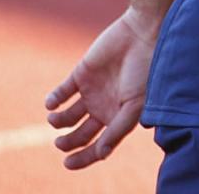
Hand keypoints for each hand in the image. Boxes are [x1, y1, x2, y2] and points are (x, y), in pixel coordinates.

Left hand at [43, 7, 158, 168]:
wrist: (141, 34)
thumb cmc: (146, 70)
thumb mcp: (135, 104)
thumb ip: (118, 129)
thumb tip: (102, 154)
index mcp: (119, 117)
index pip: (99, 145)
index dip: (84, 158)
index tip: (67, 163)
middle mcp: (104, 108)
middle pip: (80, 135)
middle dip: (68, 143)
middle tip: (60, 144)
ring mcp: (92, 92)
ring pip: (67, 117)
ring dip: (57, 122)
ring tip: (56, 119)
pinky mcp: (81, 75)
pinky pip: (60, 94)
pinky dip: (52, 101)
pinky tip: (53, 104)